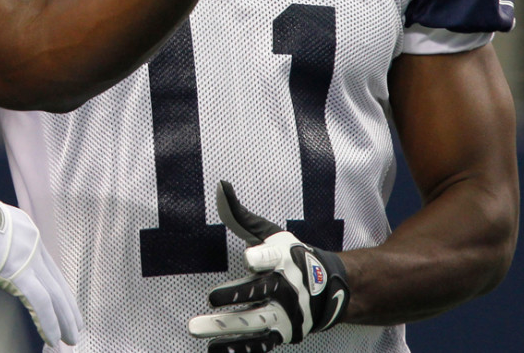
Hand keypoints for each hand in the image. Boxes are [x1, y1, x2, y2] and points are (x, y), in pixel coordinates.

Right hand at [0, 178, 81, 346]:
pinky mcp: (20, 271)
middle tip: (74, 327)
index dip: (55, 286)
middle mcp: (31, 239)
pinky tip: (53, 338)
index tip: (62, 303)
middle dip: (66, 306)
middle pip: (55, 279)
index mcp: (22, 228)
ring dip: (63, 319)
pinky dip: (48, 322)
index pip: (45, 264)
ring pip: (53, 293)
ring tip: (69, 338)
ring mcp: (28, 254)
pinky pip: (40, 302)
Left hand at [188, 182, 349, 351]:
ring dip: (225, 327)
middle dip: (234, 297)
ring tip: (195, 328)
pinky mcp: (283, 334)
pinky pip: (259, 344)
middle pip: (258, 294)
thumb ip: (241, 216)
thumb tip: (220, 186)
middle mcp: (286, 288)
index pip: (272, 258)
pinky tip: (213, 349)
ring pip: (254, 323)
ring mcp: (285, 314)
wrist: (328, 289)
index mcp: (283, 260)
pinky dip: (238, 348)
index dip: (261, 257)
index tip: (249, 258)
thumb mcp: (269, 233)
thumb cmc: (289, 256)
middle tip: (209, 298)